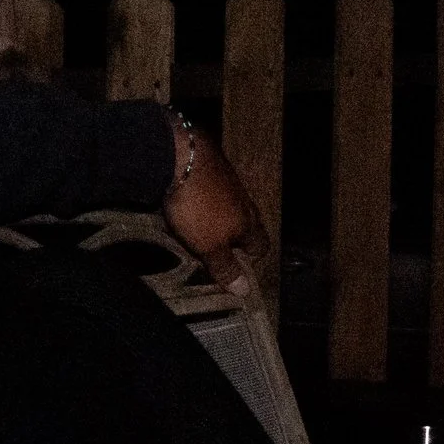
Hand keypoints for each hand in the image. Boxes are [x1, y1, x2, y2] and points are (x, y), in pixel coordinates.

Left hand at [161, 118, 268, 289]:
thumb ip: (225, 266)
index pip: (261, 244)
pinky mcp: (207, 164)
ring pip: (228, 203)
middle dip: (235, 236)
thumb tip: (245, 289)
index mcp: (248, 220)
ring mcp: (226, 179)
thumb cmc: (199, 206)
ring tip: (199, 226)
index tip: (238, 267)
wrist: (182, 154)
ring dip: (218, 215)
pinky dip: (201, 197)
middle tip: (217, 248)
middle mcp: (243, 198)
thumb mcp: (209, 245)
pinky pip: (208, 187)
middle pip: (246, 222)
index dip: (252, 258)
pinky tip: (186, 200)